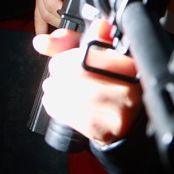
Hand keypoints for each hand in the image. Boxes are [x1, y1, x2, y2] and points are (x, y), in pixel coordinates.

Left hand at [33, 21, 142, 144]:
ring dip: (55, 90)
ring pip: (78, 96)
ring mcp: (122, 112)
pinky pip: (76, 118)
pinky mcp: (109, 131)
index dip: (69, 56)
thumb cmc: (105, 79)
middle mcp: (132, 87)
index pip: (93, 54)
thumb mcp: (91, 53)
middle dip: (60, 71)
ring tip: (51, 87)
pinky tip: (53, 101)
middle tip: (54, 73)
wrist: (119, 114)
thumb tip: (41, 42)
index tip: (59, 61)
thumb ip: (68, 42)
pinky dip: (57, 108)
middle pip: (83, 73)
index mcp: (130, 62)